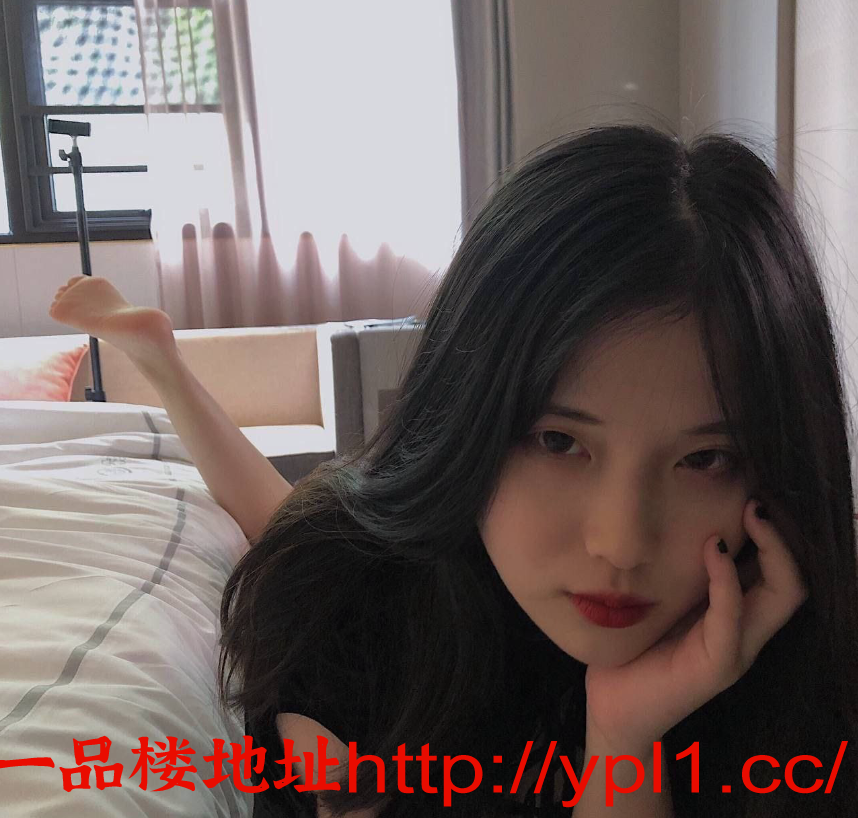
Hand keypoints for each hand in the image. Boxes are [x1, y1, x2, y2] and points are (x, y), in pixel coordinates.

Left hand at [583, 498, 807, 752]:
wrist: (614, 704)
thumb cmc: (634, 644)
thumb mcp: (663, 597)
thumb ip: (681, 569)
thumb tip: (682, 516)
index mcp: (735, 614)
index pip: (779, 570)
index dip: (776, 532)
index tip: (752, 493)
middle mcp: (746, 632)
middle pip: (792, 580)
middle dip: (784, 536)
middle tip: (758, 498)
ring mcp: (735, 651)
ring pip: (781, 597)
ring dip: (772, 550)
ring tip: (752, 512)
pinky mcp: (714, 667)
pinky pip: (732, 621)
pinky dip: (727, 581)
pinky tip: (712, 549)